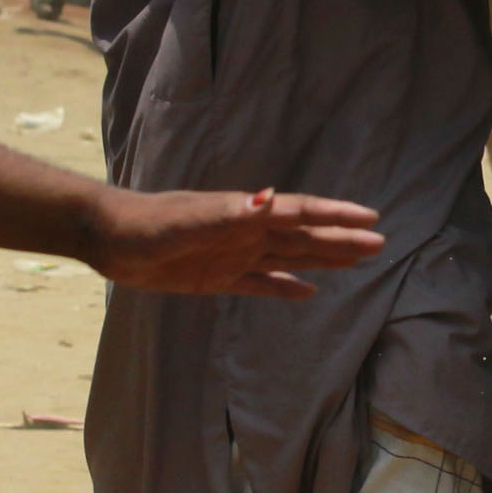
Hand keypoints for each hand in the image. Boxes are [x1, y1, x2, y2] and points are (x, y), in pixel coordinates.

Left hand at [82, 187, 384, 298]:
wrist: (113, 239)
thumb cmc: (152, 223)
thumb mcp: (193, 218)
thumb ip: (234, 212)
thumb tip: (271, 200)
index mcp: (247, 214)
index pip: (301, 213)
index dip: (335, 215)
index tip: (370, 218)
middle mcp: (248, 233)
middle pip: (304, 237)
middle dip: (340, 239)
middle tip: (378, 243)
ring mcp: (235, 256)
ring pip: (290, 258)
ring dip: (322, 259)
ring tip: (355, 260)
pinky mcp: (219, 278)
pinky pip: (262, 284)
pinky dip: (286, 288)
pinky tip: (308, 292)